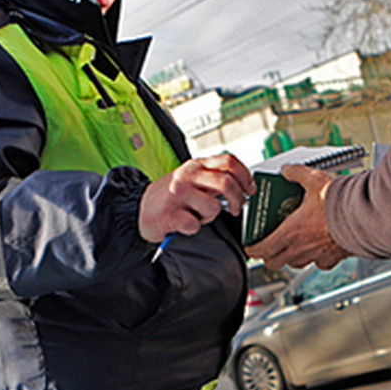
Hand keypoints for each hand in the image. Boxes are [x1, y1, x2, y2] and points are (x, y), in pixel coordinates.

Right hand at [139, 153, 254, 242]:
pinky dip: (193, 228)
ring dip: (209, 217)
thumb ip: (214, 178)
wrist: (140, 210)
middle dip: (237, 200)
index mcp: (196, 165)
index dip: (245, 176)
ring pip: (212, 207)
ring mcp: (177, 194)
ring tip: (197, 215)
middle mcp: (187, 176)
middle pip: (226, 182)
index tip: (250, 189)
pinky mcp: (168, 214)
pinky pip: (194, 225)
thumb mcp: (193, 179)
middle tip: (235, 209)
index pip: (228, 162)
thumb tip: (243, 185)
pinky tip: (184, 223)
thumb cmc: (171, 196)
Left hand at [245, 164, 349, 269]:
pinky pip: (319, 264)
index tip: (250, 246)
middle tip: (269, 245)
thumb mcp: (314, 180)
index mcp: (291, 232)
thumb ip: (297, 174)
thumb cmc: (340, 203)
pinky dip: (315, 259)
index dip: (252, 249)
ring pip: (295, 264)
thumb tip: (288, 170)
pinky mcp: (333, 258)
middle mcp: (301, 248)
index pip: (262, 249)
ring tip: (292, 245)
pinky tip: (318, 248)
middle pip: (275, 262)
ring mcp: (317, 255)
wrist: (366, 217)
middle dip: (269, 255)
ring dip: (290, 257)